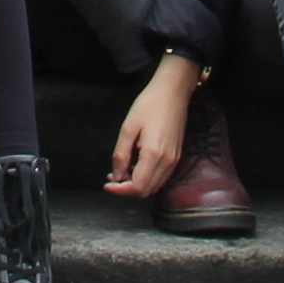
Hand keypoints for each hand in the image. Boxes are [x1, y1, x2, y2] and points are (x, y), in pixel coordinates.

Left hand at [104, 54, 203, 199]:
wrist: (173, 92)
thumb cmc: (150, 104)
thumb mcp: (128, 127)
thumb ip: (121, 154)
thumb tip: (116, 176)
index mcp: (154, 154)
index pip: (137, 186)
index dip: (120, 190)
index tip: (107, 185)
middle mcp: (167, 161)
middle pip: (147, 191)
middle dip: (127, 189)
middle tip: (112, 178)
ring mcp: (174, 160)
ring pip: (155, 186)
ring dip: (137, 185)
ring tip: (121, 173)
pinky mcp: (176, 156)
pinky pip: (161, 177)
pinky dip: (148, 179)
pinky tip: (136, 167)